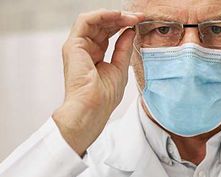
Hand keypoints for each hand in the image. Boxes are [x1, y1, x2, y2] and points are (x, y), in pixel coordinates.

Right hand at [52, 9, 143, 155]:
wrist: (93, 108)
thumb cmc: (105, 97)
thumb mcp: (120, 68)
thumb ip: (124, 48)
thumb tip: (130, 31)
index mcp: (95, 55)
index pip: (108, 33)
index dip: (123, 25)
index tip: (139, 22)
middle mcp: (84, 49)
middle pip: (101, 25)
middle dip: (121, 18)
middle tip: (138, 17)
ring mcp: (77, 46)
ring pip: (94, 20)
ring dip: (113, 15)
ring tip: (130, 17)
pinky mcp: (73, 45)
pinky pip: (85, 21)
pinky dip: (102, 15)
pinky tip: (117, 16)